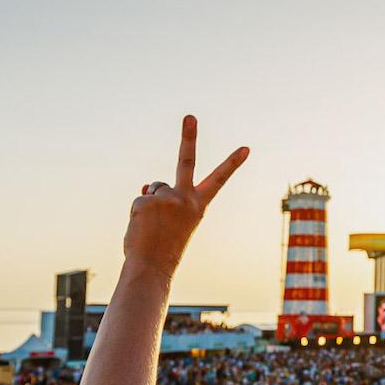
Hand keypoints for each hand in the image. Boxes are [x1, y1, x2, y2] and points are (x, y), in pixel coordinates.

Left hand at [122, 116, 249, 282]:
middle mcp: (185, 199)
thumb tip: (147, 185)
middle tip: (190, 116)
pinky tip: (143, 228)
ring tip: (153, 227)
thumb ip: (166, 200)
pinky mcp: (147, 200)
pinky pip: (140, 199)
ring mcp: (166, 198)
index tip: (246, 148)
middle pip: (186, 161)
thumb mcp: (172, 222)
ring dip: (151, 204)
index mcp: (198, 206)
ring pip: (155, 188)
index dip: (232, 163)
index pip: (218, 180)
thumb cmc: (164, 249)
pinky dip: (138, 212)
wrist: (152, 268)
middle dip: (189, 136)